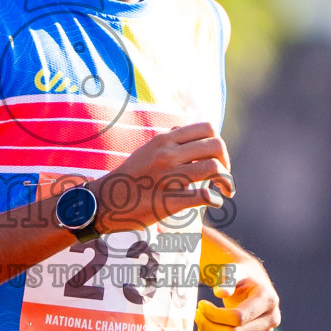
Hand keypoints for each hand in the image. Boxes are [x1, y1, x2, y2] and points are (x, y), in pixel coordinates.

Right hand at [87, 121, 233, 233]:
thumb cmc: (128, 177)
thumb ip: (167, 140)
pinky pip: (201, 196)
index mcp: (164, 141)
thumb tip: (184, 129)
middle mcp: (167, 155)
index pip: (207, 128)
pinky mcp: (166, 202)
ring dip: (227, 182)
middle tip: (223, 178)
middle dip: (226, 162)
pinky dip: (214, 199)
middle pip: (215, 146)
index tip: (217, 159)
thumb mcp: (146, 150)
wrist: (103, 201)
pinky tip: (214, 203)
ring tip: (226, 192)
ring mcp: (167, 178)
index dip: (218, 143)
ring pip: (213, 168)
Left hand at [195, 258, 279, 330]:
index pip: (238, 317)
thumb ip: (227, 278)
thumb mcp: (233, 270)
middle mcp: (271, 321)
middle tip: (198, 313)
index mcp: (268, 300)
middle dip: (209, 326)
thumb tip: (221, 292)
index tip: (201, 304)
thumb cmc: (239, 273)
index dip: (214, 314)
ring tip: (200, 320)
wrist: (249, 282)